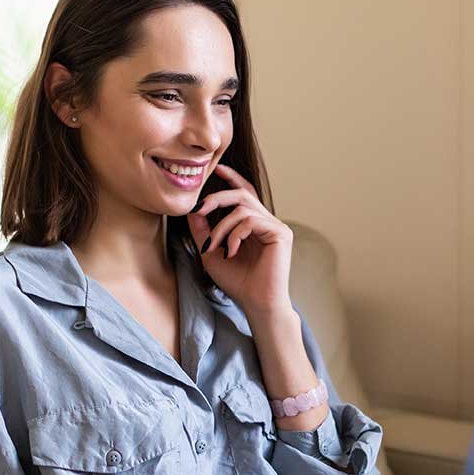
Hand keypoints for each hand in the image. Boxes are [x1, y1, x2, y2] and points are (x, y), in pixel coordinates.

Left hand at [186, 164, 293, 316]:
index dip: (232, 179)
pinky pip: (251, 220)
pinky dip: (234, 234)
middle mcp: (267, 222)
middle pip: (242, 194)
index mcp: (254, 225)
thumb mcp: (212, 253)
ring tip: (215, 246)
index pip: (245, 193)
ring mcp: (276, 226)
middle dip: (216, 198)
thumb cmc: (238, 283)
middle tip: (198, 209)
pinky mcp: (280, 233)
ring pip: (243, 208)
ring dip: (221, 226)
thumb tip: (193, 210)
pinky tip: (231, 251)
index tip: (217, 170)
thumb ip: (203, 232)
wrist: (256, 304)